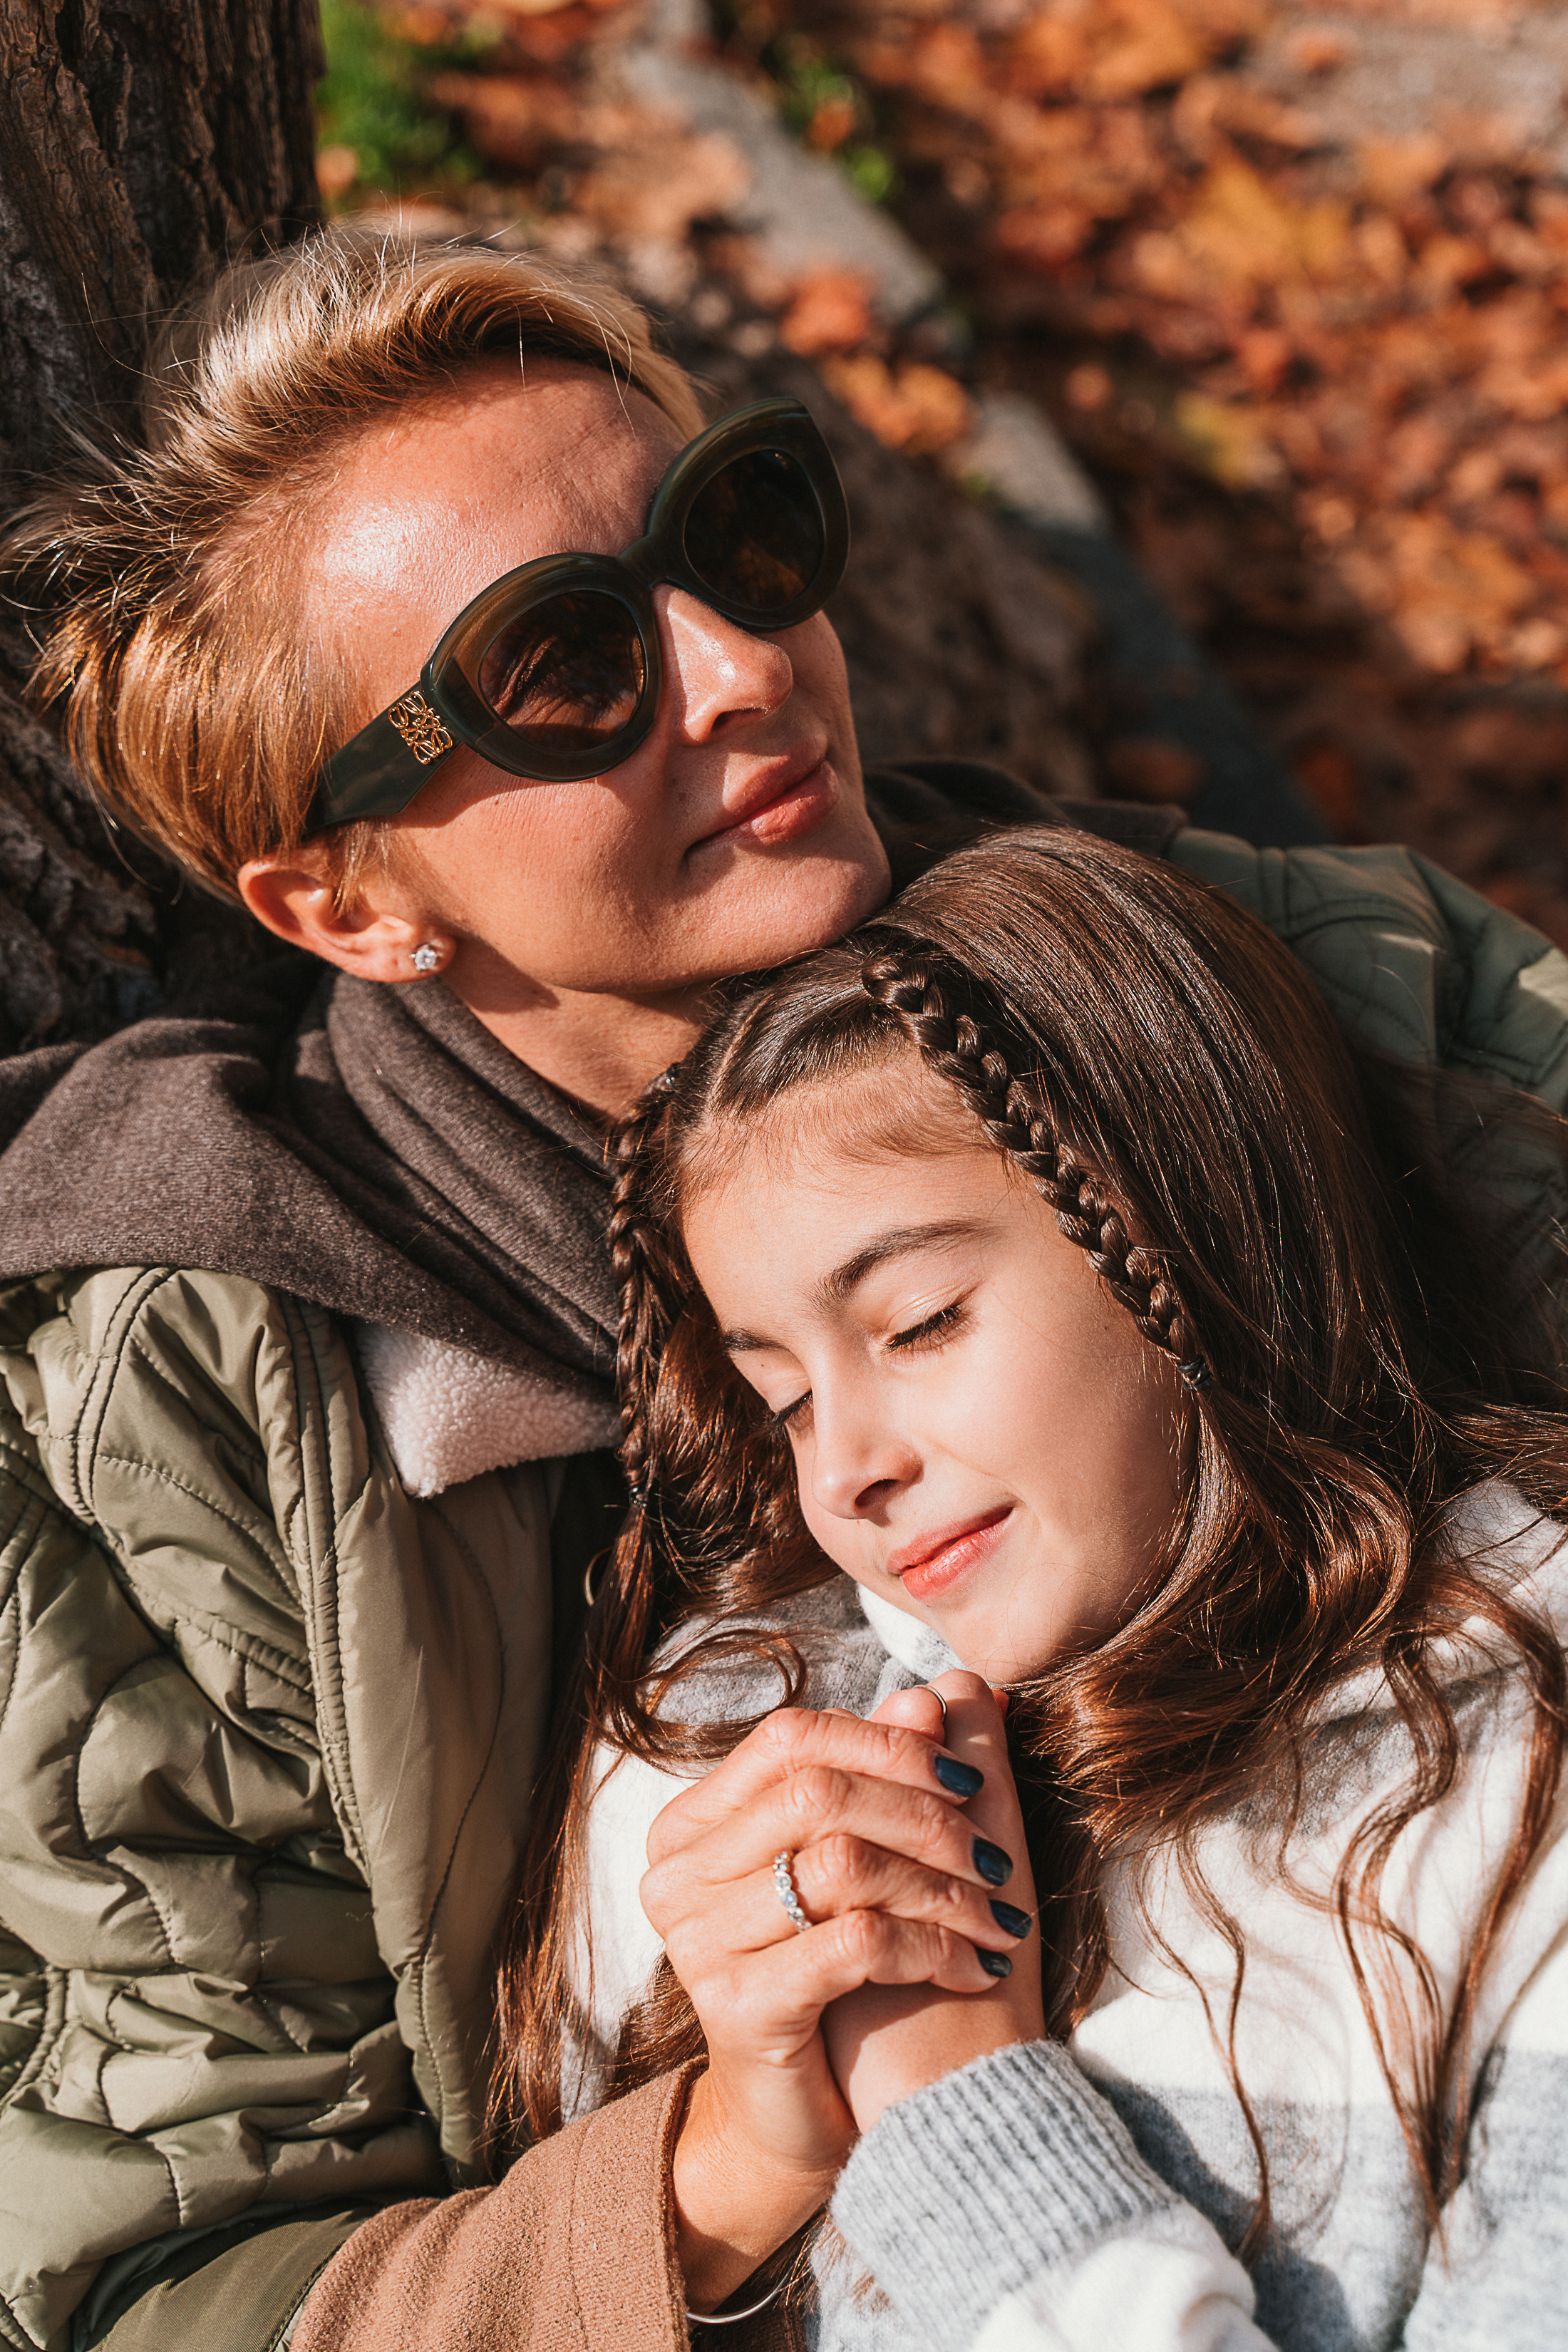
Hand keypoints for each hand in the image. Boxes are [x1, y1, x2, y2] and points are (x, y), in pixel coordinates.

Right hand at [641, 1702, 1033, 2308]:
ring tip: (997, 1918)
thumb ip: (897, 1773)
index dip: (888, 1746)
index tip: (967, 1781)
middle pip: (818, 1794)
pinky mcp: (736, 2007)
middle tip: (994, 1858)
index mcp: (695, 1821)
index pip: (792, 1736)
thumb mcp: (871, 1863)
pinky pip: (854, 1943)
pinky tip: (975, 1965)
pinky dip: (932, 1946)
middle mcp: (678, 1871)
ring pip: (843, 1866)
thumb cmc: (839, 1977)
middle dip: (926, 1818)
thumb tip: (948, 1688)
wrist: (804, 2115)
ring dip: (942, 1889)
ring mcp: (697, 1940)